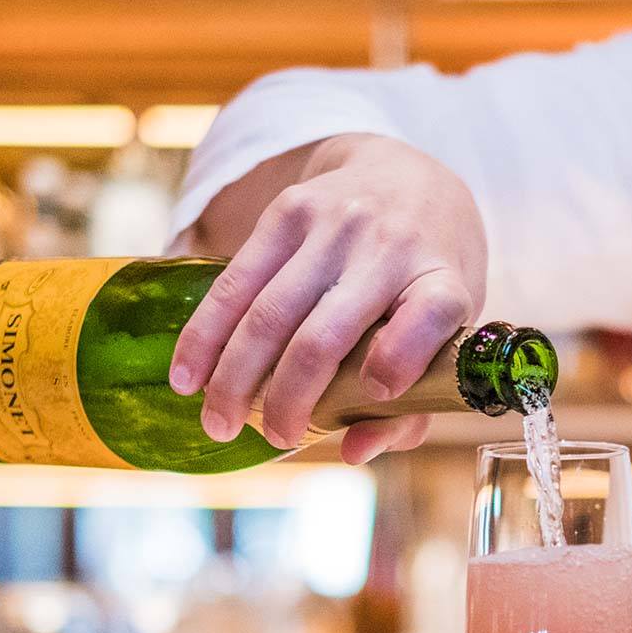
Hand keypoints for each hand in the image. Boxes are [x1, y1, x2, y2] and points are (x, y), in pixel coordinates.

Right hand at [170, 133, 487, 461]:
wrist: (408, 179)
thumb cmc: (425, 283)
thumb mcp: (443, 336)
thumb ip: (409, 407)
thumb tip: (351, 453)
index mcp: (441, 282)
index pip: (429, 314)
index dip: (401, 357)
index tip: (378, 392)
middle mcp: (390, 247)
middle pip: (326, 333)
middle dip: (288, 398)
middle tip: (275, 438)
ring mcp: (335, 225)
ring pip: (269, 311)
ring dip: (235, 376)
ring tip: (217, 422)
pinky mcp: (287, 212)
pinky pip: (235, 282)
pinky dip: (206, 335)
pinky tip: (188, 376)